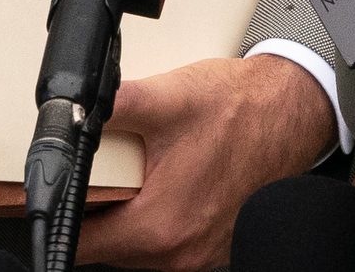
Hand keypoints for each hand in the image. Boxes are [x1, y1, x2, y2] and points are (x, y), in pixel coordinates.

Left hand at [70, 54, 338, 271]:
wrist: (294, 112)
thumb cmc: (243, 108)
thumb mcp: (169, 98)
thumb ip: (112, 106)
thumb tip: (68, 109)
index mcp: (159, 225)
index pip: (79, 243)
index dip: (63, 214)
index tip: (61, 192)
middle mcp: (178, 253)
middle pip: (106, 247)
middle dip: (99, 211)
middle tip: (108, 171)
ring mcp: (199, 256)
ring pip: (136, 248)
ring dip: (129, 216)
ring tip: (142, 172)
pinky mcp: (213, 249)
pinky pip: (166, 245)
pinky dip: (158, 219)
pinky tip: (169, 182)